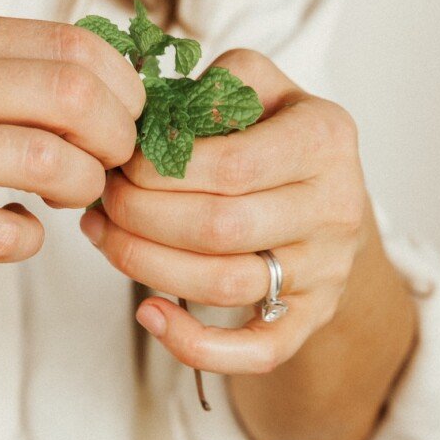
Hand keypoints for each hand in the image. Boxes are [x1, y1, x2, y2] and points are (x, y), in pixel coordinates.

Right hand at [0, 11, 142, 304]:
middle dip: (117, 142)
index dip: (122, 91)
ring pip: (44, 158)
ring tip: (61, 201)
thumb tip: (86, 89)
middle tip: (108, 170)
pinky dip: (25, 240)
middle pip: (72, 92)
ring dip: (79, 191)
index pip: (71, 42)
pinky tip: (11, 232)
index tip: (122, 126)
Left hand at [80, 49, 366, 374]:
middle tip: (103, 202)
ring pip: (224, 285)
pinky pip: (256, 351)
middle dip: (141, 217)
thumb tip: (151, 117)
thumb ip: (213, 88)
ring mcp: (326, 270)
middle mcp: (336, 207)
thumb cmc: (275, 139)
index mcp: (324, 137)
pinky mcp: (312, 319)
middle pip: (219, 228)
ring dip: (147, 267)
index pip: (229, 166)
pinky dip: (194, 344)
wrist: (330, 202)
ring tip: (105, 239)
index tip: (119, 164)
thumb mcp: (259, 88)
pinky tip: (147, 315)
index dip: (159, 171)